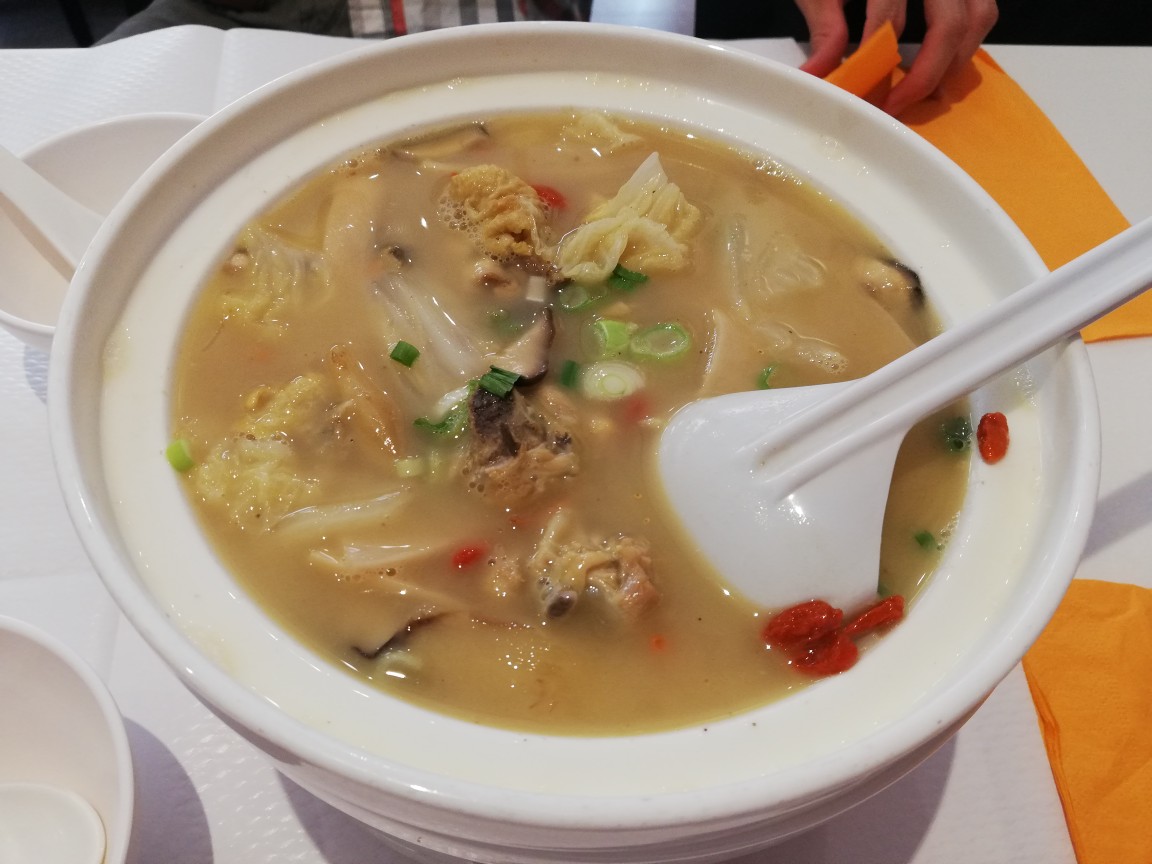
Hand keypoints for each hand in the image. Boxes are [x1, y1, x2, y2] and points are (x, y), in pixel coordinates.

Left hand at [795, 0, 998, 115]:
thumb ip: (825, 25)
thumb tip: (819, 75)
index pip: (890, 22)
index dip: (878, 65)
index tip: (865, 100)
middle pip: (950, 25)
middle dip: (926, 75)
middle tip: (897, 106)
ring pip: (978, 16)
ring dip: (955, 60)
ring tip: (923, 90)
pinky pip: (982, 7)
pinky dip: (966, 39)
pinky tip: (939, 61)